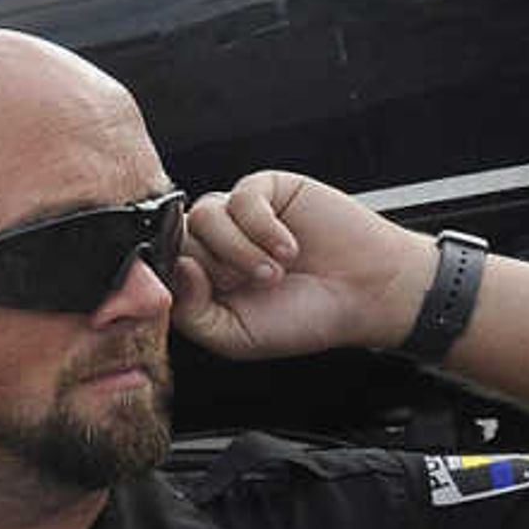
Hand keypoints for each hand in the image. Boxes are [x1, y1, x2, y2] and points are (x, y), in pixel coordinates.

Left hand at [168, 171, 436, 364]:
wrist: (366, 293)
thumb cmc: (305, 318)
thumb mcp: (235, 337)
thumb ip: (191, 312)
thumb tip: (175, 271)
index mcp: (203, 280)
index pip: (163, 267)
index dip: (179, 279)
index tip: (212, 294)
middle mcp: (216, 245)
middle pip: (179, 238)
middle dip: (214, 267)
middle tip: (254, 285)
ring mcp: (240, 216)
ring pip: (204, 215)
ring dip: (238, 248)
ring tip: (274, 271)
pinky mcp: (268, 190)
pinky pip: (242, 196)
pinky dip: (262, 225)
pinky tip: (288, 246)